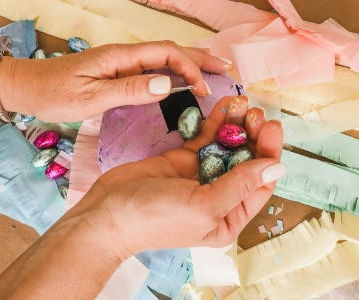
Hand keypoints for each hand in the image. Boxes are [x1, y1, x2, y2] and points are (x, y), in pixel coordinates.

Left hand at [0, 41, 228, 121]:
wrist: (29, 88)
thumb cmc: (56, 93)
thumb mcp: (91, 96)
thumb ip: (129, 90)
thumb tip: (166, 83)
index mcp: (121, 57)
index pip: (166, 54)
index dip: (190, 68)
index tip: (204, 89)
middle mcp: (125, 56)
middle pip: (170, 51)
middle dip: (200, 58)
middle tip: (226, 68)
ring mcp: (122, 64)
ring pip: (163, 59)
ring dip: (191, 63)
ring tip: (214, 70)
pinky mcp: (118, 73)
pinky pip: (152, 70)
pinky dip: (173, 73)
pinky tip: (181, 80)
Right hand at [70, 95, 283, 259]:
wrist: (108, 212)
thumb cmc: (156, 218)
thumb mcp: (203, 206)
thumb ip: (240, 185)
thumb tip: (277, 168)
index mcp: (228, 217)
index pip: (260, 185)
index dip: (269, 155)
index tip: (272, 127)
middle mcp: (217, 196)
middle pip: (245, 162)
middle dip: (253, 137)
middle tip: (255, 113)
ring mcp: (199, 175)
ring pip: (225, 147)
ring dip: (236, 125)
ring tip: (243, 103)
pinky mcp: (182, 160)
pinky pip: (204, 139)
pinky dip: (214, 123)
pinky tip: (225, 106)